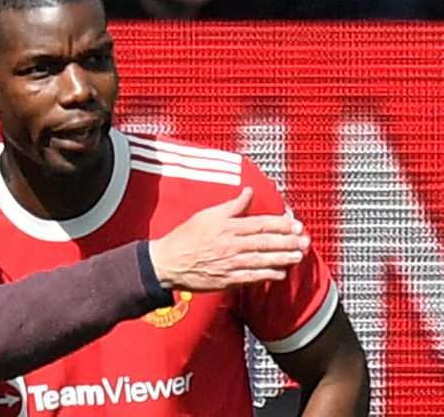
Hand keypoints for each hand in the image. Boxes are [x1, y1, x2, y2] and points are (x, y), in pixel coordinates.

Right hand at [149, 187, 308, 291]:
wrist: (167, 262)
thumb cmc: (185, 237)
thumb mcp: (207, 215)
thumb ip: (231, 206)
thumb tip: (248, 192)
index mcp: (226, 227)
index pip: (259, 224)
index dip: (280, 225)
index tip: (296, 225)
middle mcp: (230, 245)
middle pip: (265, 243)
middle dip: (288, 241)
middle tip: (305, 241)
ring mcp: (229, 264)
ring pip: (261, 260)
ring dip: (282, 258)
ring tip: (299, 256)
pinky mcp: (226, 280)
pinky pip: (251, 277)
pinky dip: (267, 275)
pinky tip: (280, 273)